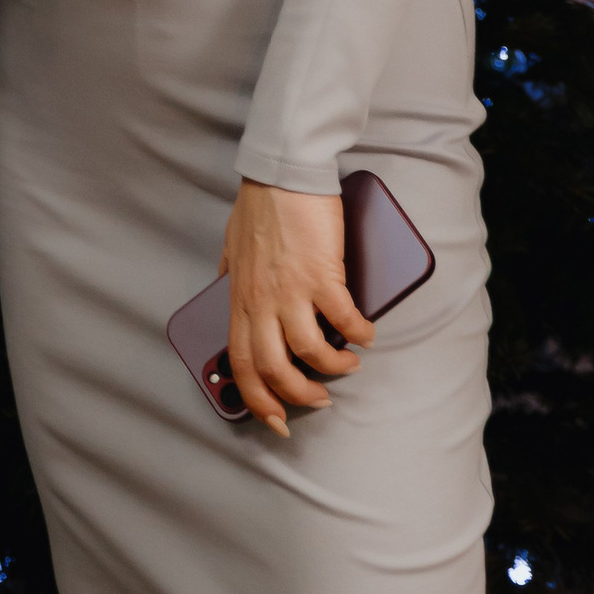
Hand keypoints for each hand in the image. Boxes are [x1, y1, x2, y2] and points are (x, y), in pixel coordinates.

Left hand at [220, 182, 375, 436]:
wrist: (283, 174)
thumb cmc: (259, 206)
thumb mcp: (231, 246)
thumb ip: (230, 274)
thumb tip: (226, 287)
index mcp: (239, 299)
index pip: (241, 363)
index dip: (257, 399)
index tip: (275, 419)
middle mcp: (262, 302)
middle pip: (275, 369)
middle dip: (299, 395)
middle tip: (319, 399)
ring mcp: (291, 291)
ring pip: (310, 352)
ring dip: (333, 366)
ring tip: (348, 364)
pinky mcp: (322, 276)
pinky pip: (343, 320)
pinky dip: (358, 334)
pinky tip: (366, 335)